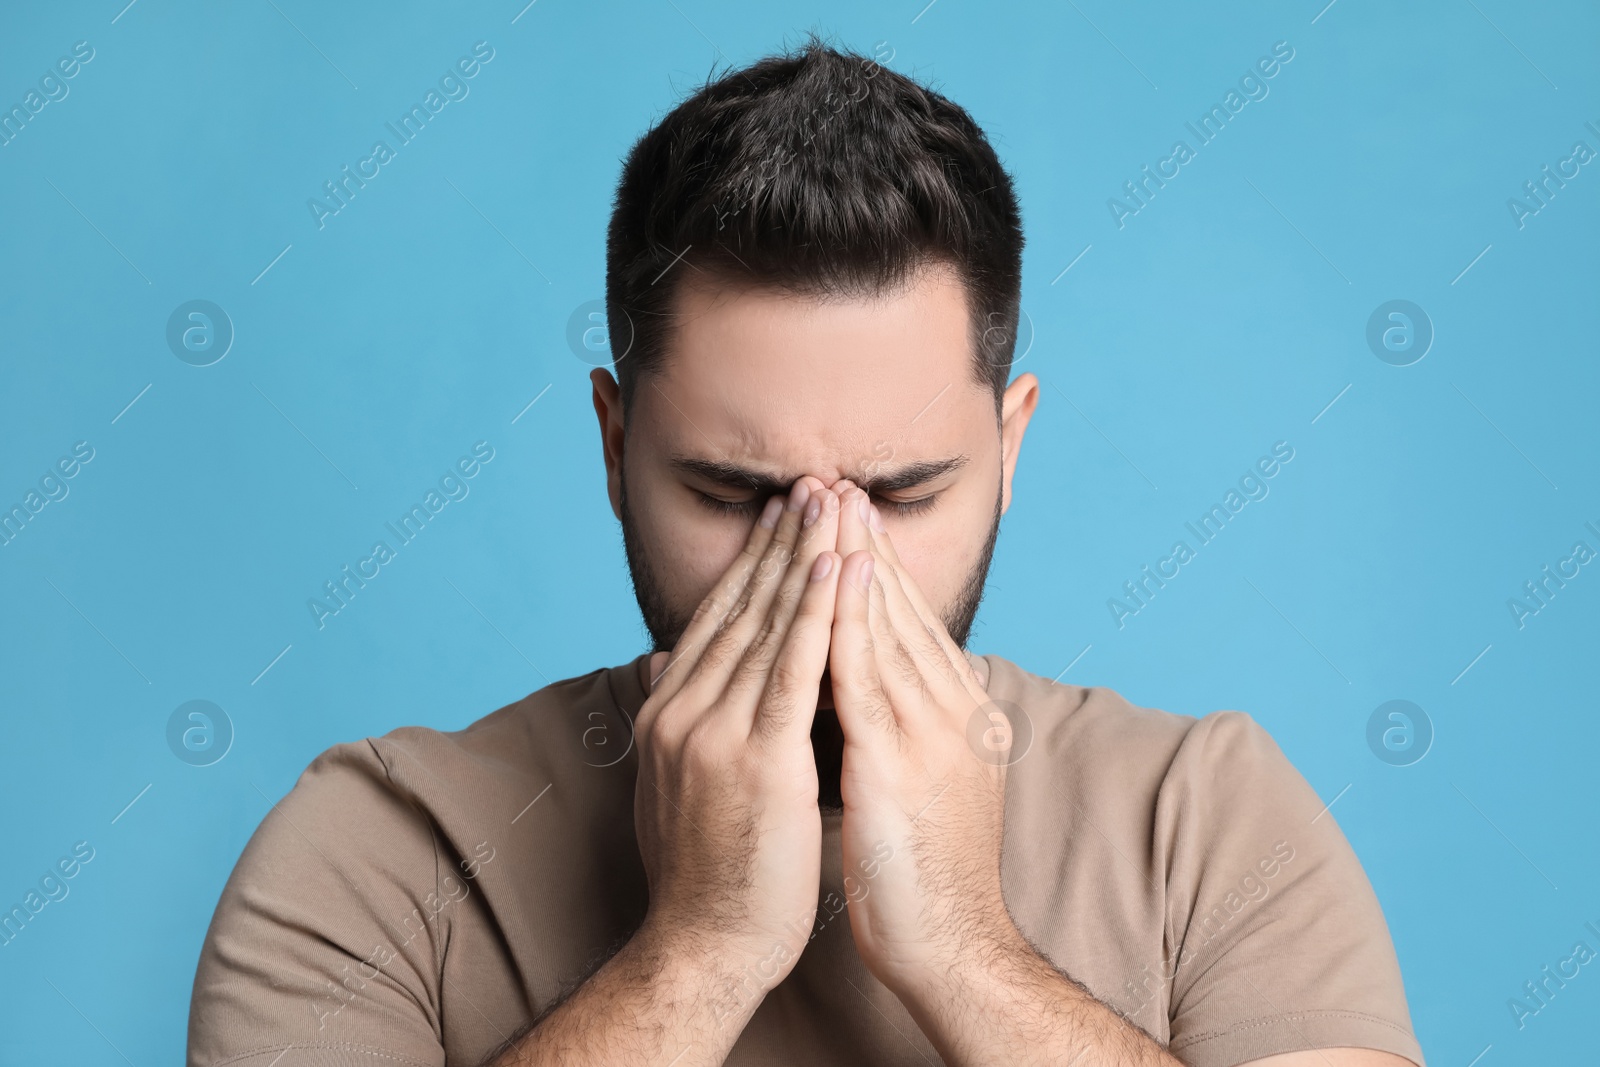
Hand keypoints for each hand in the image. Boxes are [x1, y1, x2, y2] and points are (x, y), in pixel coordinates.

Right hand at [632, 477, 843, 1020]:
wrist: (705, 944)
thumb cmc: (705, 872)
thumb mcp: (679, 782)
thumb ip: (681, 719)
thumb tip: (672, 669)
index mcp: (669, 713)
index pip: (717, 620)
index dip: (753, 563)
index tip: (782, 516)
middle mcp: (683, 710)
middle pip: (742, 608)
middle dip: (782, 542)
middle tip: (815, 483)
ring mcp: (714, 732)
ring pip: (768, 626)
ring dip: (805, 558)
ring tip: (833, 503)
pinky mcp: (756, 760)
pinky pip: (793, 671)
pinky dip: (819, 615)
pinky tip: (839, 570)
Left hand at [824, 482, 1013, 1000]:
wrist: (953, 948)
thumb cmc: (923, 874)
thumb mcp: (920, 783)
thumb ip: (897, 728)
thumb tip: (863, 692)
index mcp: (961, 714)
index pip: (911, 623)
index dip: (876, 564)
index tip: (844, 515)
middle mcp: (956, 711)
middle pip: (902, 610)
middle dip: (862, 543)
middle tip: (831, 483)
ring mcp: (934, 734)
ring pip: (887, 629)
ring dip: (852, 562)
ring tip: (825, 506)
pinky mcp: (903, 763)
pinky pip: (868, 678)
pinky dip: (850, 623)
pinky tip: (830, 582)